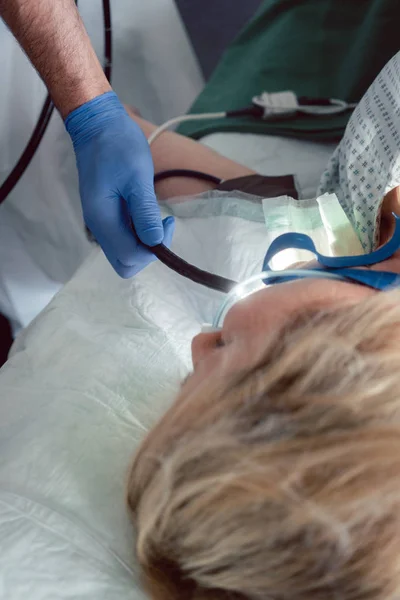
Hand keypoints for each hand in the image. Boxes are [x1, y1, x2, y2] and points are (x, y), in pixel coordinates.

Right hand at [65, 92, 173, 277]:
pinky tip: (145, 211)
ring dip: (143, 243)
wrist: (97, 124)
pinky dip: (137, 233)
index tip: (167, 222)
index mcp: (103, 220)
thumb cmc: (118, 146)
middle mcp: (98, 227)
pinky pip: (122, 237)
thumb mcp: (137, 178)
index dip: (152, 249)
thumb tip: (154, 243)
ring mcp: (100, 222)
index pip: (129, 257)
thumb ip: (144, 214)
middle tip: (162, 225)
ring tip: (155, 216)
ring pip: (123, 252)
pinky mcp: (105, 214)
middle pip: (124, 263)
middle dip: (147, 252)